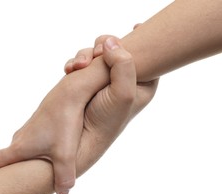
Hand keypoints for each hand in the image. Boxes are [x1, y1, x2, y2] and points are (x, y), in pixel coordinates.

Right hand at [0, 68, 87, 193]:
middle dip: (4, 171)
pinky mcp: (39, 123)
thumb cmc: (64, 122)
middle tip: (7, 185)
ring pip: (18, 148)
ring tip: (27, 174)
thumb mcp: (66, 154)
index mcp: (20, 147)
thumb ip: (64, 177)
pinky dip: (31, 151)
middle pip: (5, 157)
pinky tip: (46, 155)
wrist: (69, 93)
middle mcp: (20, 138)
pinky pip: (30, 141)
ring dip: (19, 161)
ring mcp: (29, 129)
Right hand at [75, 36, 158, 174]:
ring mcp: (104, 79)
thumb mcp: (123, 93)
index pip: (149, 55)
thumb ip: (124, 64)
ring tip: (80, 66)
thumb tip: (111, 42)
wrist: (79, 137)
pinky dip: (77, 62)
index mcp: (142, 83)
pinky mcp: (87, 80)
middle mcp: (123, 79)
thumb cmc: (106, 120)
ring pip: (99, 53)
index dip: (144, 40)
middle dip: (106, 45)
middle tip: (100, 51)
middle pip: (120, 48)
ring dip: (88, 54)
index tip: (137, 27)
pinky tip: (72, 69)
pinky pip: (84, 61)